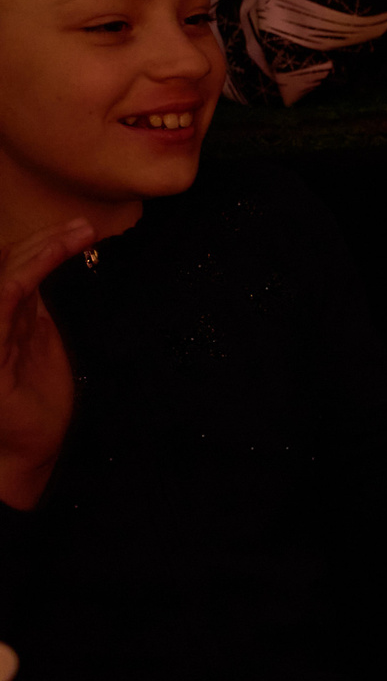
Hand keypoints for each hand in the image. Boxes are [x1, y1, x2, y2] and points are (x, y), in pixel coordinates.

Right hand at [0, 220, 95, 507]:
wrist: (29, 452)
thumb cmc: (43, 407)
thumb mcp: (54, 348)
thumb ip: (53, 312)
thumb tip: (79, 274)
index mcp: (9, 317)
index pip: (14, 265)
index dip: (42, 244)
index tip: (83, 231)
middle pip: (5, 260)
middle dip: (42, 239)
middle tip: (84, 227)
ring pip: (3, 269)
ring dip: (40, 247)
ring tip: (79, 232)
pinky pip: (5, 294)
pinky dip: (29, 268)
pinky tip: (53, 254)